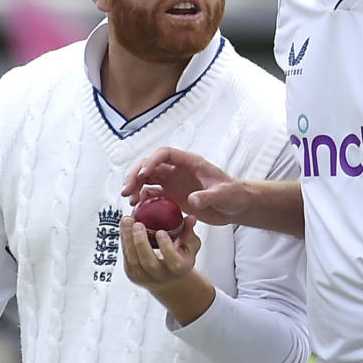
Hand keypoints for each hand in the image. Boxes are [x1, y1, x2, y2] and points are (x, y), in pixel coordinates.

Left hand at [120, 212, 200, 286]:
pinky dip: (124, 241)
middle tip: (138, 224)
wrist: (167, 279)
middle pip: (149, 262)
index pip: (173, 261)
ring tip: (126, 220)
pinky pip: (126, 257)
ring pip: (133, 260)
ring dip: (128, 239)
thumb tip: (191, 218)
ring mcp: (145, 277)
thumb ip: (189, 232)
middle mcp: (161, 276)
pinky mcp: (132, 274)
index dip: (166, 247)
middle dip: (141, 242)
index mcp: (179, 269)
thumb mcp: (190, 246)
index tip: (161, 232)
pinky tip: (124, 226)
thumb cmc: (180, 257)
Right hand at [122, 147, 245, 226]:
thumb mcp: (224, 195)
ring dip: (135, 187)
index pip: (165, 153)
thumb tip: (192, 199)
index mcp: (190, 162)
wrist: (236, 206)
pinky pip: (153, 194)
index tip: (143, 174)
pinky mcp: (172, 196)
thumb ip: (209, 196)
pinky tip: (138, 208)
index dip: (152, 161)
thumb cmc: (234, 194)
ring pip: (147, 179)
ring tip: (128, 200)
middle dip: (136, 175)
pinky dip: (143, 199)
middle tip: (127, 191)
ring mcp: (173, 182)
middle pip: (150, 165)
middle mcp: (178, 170)